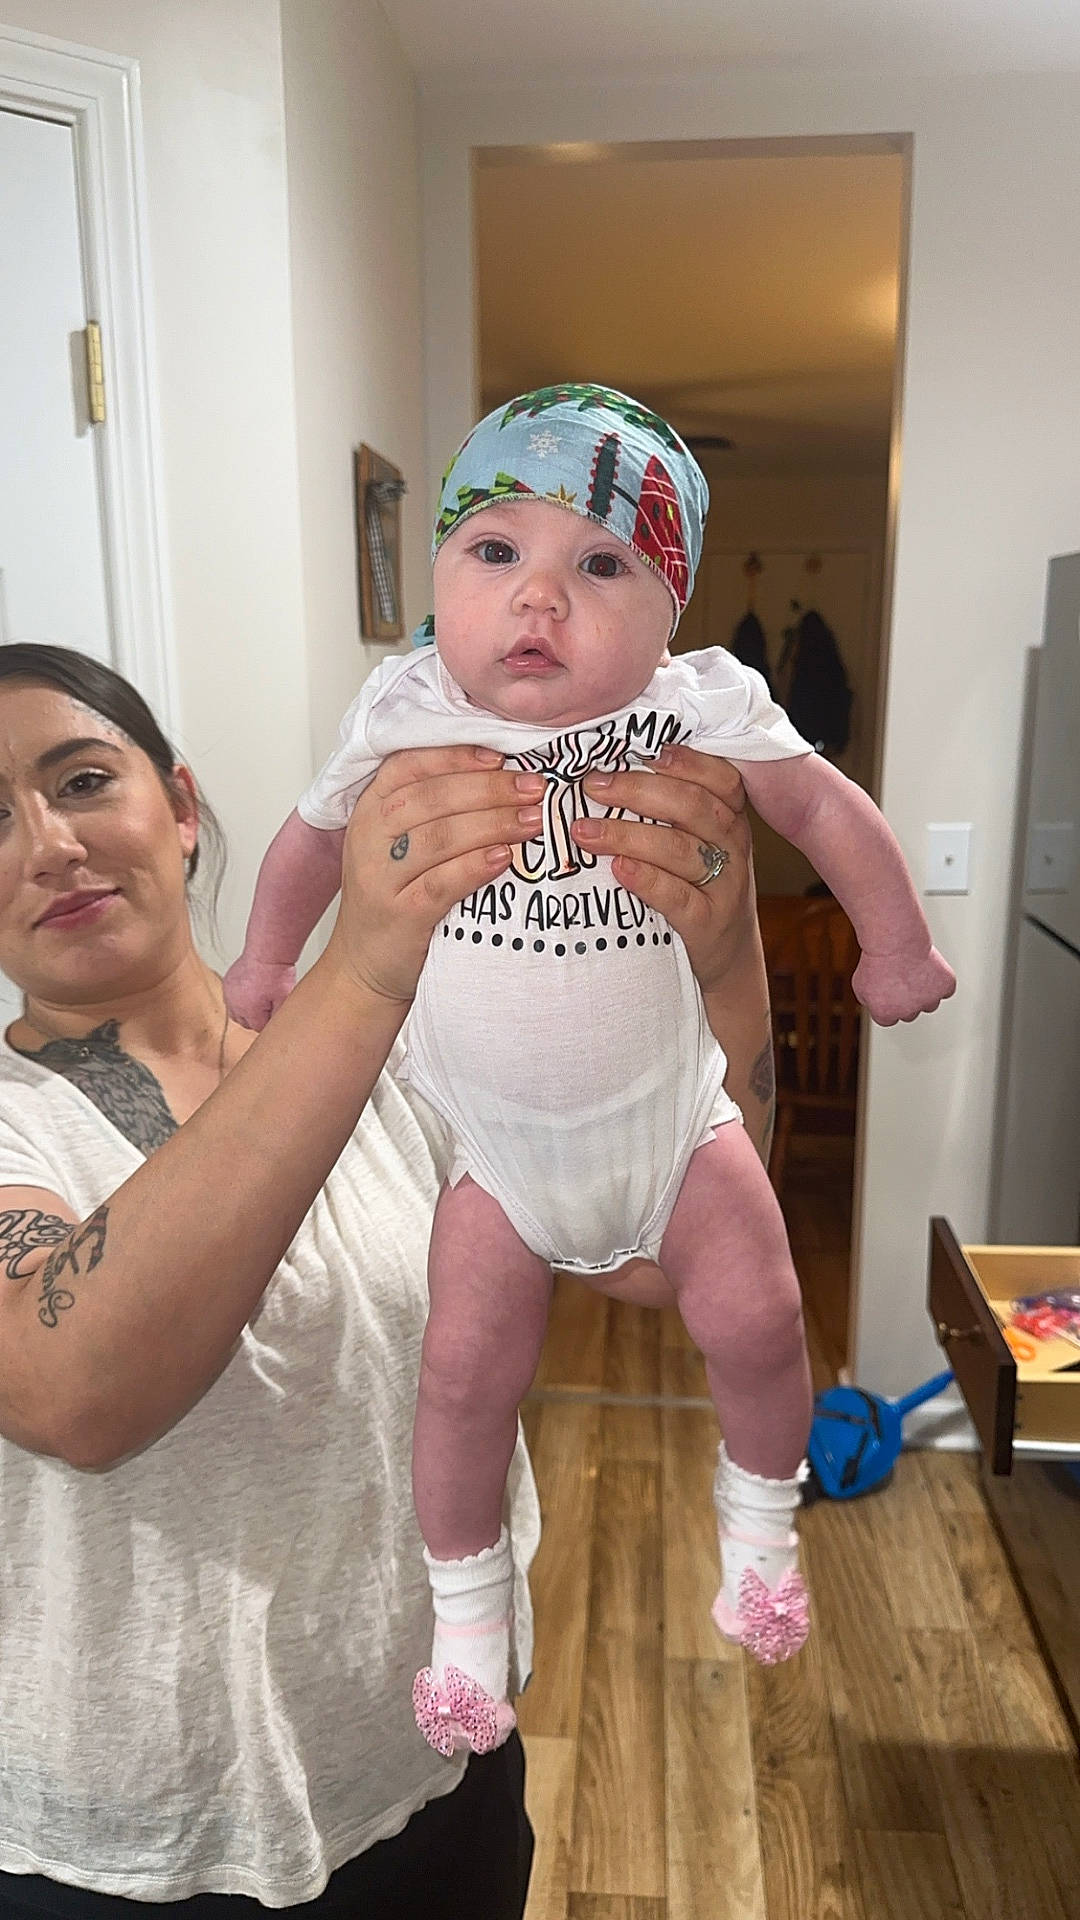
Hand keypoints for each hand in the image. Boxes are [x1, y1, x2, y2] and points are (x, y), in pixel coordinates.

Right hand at [223, 955, 296, 1030]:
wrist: (267, 952)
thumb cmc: (276, 973)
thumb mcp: (284, 1000)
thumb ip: (278, 1016)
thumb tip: (277, 1027)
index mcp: (249, 1011)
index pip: (258, 1028)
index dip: (269, 1022)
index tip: (275, 1012)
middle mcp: (235, 1004)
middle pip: (245, 1023)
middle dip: (256, 1018)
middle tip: (269, 1006)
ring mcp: (229, 993)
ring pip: (236, 1012)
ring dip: (246, 1010)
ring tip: (259, 999)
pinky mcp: (227, 984)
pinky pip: (231, 999)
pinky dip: (239, 998)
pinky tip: (251, 992)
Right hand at [326, 745, 542, 1001]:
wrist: (365, 966)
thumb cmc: (393, 898)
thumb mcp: (398, 844)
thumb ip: (434, 809)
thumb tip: (503, 774)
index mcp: (371, 809)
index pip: (408, 765)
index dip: (456, 756)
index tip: (501, 754)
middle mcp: (369, 837)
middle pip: (431, 797)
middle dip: (489, 788)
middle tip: (534, 788)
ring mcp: (381, 877)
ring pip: (440, 836)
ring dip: (493, 823)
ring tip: (533, 820)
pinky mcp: (400, 914)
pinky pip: (442, 882)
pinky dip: (477, 866)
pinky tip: (506, 857)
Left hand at [574, 743, 754, 991]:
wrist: (728, 955)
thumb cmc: (699, 887)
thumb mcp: (698, 844)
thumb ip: (670, 811)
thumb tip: (608, 772)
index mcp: (730, 819)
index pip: (720, 779)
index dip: (686, 761)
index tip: (642, 750)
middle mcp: (733, 847)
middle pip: (692, 806)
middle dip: (637, 791)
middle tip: (592, 786)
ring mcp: (725, 886)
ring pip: (679, 849)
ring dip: (627, 835)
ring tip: (584, 831)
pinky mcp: (708, 923)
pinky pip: (677, 896)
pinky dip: (646, 880)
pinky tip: (617, 869)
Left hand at [852, 945, 956, 1025]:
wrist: (894, 940)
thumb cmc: (876, 959)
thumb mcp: (860, 983)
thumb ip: (869, 1001)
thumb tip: (876, 1005)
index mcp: (886, 1015)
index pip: (888, 1019)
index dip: (887, 1003)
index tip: (887, 988)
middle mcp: (908, 1012)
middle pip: (910, 1013)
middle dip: (906, 999)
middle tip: (901, 978)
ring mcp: (929, 1001)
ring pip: (930, 1004)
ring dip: (924, 993)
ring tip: (915, 972)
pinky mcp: (945, 987)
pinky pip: (946, 989)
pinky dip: (941, 981)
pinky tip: (931, 969)